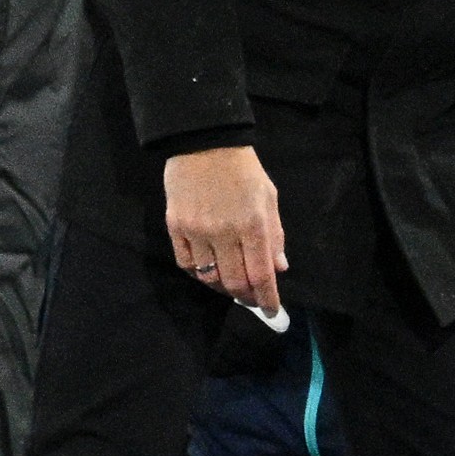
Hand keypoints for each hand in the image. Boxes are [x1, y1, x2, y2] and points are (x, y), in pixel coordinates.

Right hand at [164, 145, 285, 313]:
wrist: (204, 142)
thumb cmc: (243, 169)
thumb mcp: (268, 197)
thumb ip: (275, 234)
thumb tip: (279, 268)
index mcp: (253, 224)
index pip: (260, 274)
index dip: (267, 298)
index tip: (272, 312)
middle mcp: (225, 232)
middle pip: (234, 281)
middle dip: (247, 296)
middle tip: (252, 299)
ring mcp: (197, 231)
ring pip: (209, 277)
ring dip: (223, 287)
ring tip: (231, 285)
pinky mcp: (175, 227)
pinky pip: (186, 264)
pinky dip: (199, 274)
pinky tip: (208, 271)